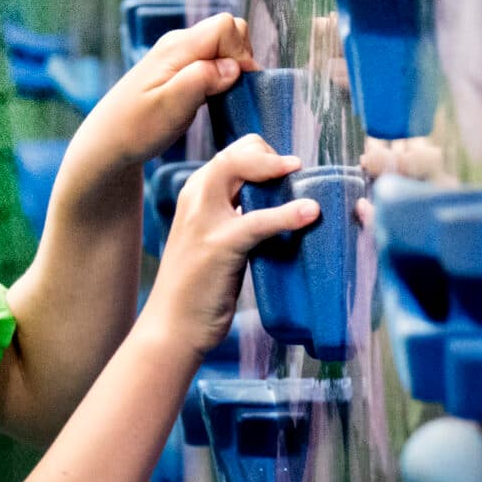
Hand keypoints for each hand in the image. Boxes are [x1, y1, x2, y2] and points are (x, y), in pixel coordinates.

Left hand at [85, 12, 255, 171]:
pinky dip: (221, 77)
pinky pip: (213, 60)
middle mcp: (180, 44)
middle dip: (240, 59)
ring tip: (218, 99)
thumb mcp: (169, 107)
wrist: (109, 140)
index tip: (235, 85)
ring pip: (223, 46)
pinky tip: (211, 99)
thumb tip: (234, 67)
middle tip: (229, 93)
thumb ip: (201, 81)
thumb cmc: (135, 128)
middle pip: (229, 31)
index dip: (240, 53)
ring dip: (231, 70)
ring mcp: (179, 55)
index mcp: (177, 47)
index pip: (226, 27)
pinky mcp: (180, 69)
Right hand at [142, 136, 316, 355]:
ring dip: (275, 168)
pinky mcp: (219, 246)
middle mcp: (195, 200)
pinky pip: (258, 220)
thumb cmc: (197, 288)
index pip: (229, 154)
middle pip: (235, 153)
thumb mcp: (212, 241)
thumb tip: (270, 206)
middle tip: (295, 169)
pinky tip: (309, 213)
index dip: (260, 153)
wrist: (172, 327)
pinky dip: (287, 214)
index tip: (284, 168)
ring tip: (302, 174)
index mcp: (194, 196)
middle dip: (268, 153)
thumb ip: (231, 218)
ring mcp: (204, 221)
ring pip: (239, 171)